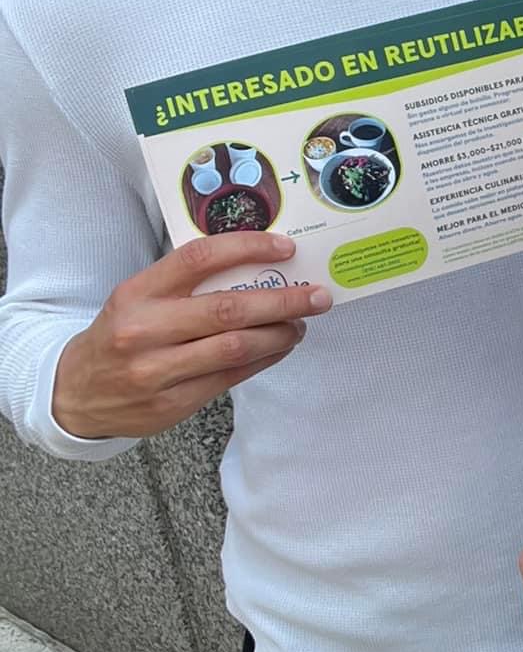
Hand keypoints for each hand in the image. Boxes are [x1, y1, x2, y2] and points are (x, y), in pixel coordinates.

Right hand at [51, 235, 330, 440]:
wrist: (75, 393)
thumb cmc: (120, 334)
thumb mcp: (138, 298)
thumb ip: (186, 283)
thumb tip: (257, 266)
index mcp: (137, 293)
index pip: (199, 258)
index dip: (248, 248)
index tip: (286, 248)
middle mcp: (145, 330)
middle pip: (228, 309)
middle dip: (283, 301)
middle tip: (317, 296)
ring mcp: (158, 371)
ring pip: (235, 347)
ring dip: (279, 334)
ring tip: (300, 324)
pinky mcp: (172, 404)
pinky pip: (231, 378)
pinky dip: (264, 359)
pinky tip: (279, 347)